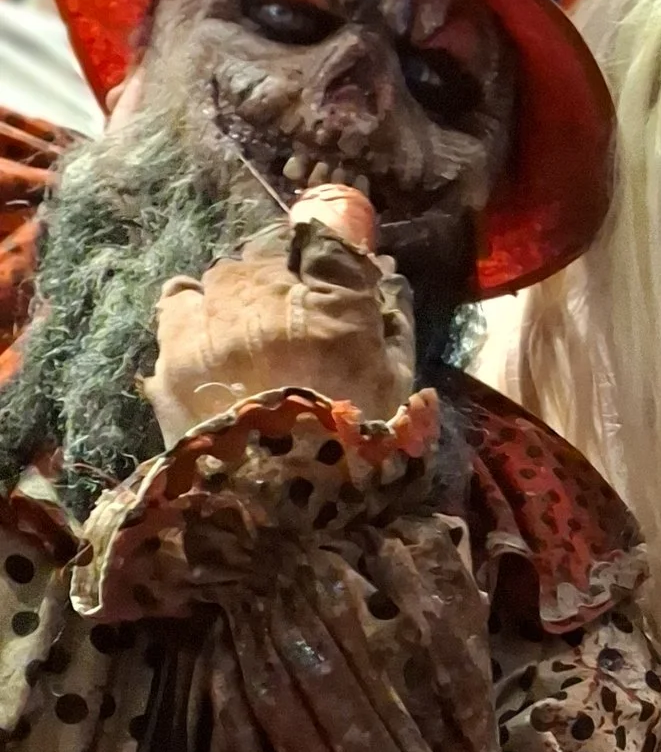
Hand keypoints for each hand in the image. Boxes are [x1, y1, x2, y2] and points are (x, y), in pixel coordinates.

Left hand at [146, 213, 416, 444]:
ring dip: (242, 294)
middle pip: (272, 254)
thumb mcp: (394, 388)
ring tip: (250, 336)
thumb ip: (393, 323)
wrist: (273, 509)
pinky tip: (208, 330)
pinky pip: (181, 295)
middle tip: (293, 319)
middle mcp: (272, 300)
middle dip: (284, 277)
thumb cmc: (351, 454)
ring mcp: (218, 318)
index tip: (331, 268)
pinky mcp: (176, 344)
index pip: (327, 241)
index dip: (329, 251)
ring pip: (228, 273)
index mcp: (336, 312)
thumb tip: (387, 270)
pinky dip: (196, 305)